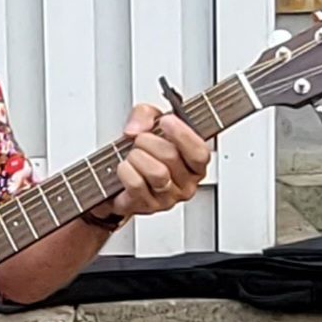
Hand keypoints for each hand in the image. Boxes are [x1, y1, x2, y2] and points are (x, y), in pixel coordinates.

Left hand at [96, 104, 210, 222]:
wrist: (121, 177)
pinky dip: (126, 171)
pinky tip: (126, 168)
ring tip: (134, 155)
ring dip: (137, 157)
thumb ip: (145, 115)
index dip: (182, 134)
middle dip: (148, 141)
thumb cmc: (145, 151)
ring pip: (156, 172)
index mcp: (195, 165)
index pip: (199, 153)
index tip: (166, 121)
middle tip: (141, 140)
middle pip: (171, 156)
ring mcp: (168, 198)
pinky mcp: (148, 207)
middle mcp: (186, 184)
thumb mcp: (149, 122)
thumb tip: (136, 129)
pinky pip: (136, 184)